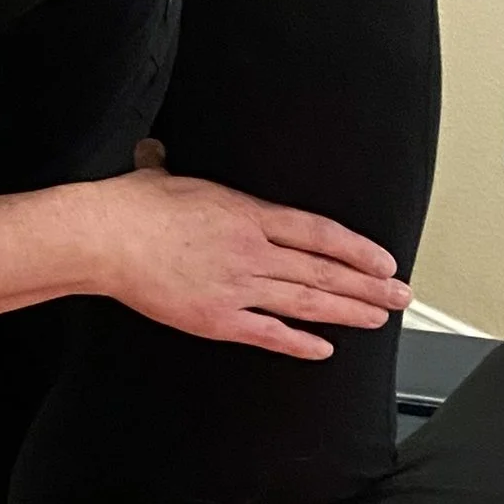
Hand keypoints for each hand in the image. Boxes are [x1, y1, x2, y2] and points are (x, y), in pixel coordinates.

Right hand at [82, 166, 407, 359]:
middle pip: (324, 270)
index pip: (320, 233)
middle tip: (402, 296)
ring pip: (306, 302)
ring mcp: (236, 287)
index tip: (385, 261)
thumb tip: (160, 155)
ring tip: (378, 318)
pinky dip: (298, 342)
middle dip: (369, 286)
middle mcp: (252, 250)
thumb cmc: (131, 205)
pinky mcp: (215, 319)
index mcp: (248, 212)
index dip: (359, 250)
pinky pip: (268, 334)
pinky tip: (323, 348)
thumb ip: (181, 171)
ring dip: (347, 312)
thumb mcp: (170, 174)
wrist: (102, 237)